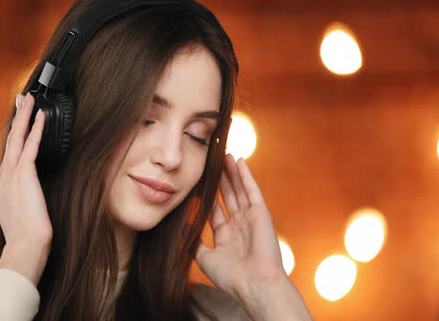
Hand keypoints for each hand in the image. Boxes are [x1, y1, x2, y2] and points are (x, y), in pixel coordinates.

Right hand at [0, 93, 51, 247]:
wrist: (25, 246)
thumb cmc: (26, 236)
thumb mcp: (18, 215)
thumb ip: (18, 200)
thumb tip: (25, 194)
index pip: (7, 156)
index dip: (14, 137)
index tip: (19, 124)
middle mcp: (1, 178)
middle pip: (8, 141)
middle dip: (15, 118)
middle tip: (20, 99)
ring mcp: (10, 175)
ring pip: (16, 138)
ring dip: (23, 116)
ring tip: (27, 99)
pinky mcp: (24, 175)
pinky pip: (30, 145)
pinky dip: (35, 128)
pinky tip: (40, 115)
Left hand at [195, 154, 285, 299]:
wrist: (254, 284)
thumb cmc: (230, 277)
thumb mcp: (204, 258)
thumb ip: (192, 242)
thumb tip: (178, 227)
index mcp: (226, 235)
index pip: (214, 209)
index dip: (206, 194)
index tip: (197, 181)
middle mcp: (239, 224)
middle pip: (227, 195)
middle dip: (220, 179)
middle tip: (212, 161)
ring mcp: (250, 218)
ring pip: (238, 189)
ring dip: (232, 172)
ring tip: (224, 154)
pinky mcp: (260, 213)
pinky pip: (251, 190)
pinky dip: (245, 175)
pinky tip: (239, 160)